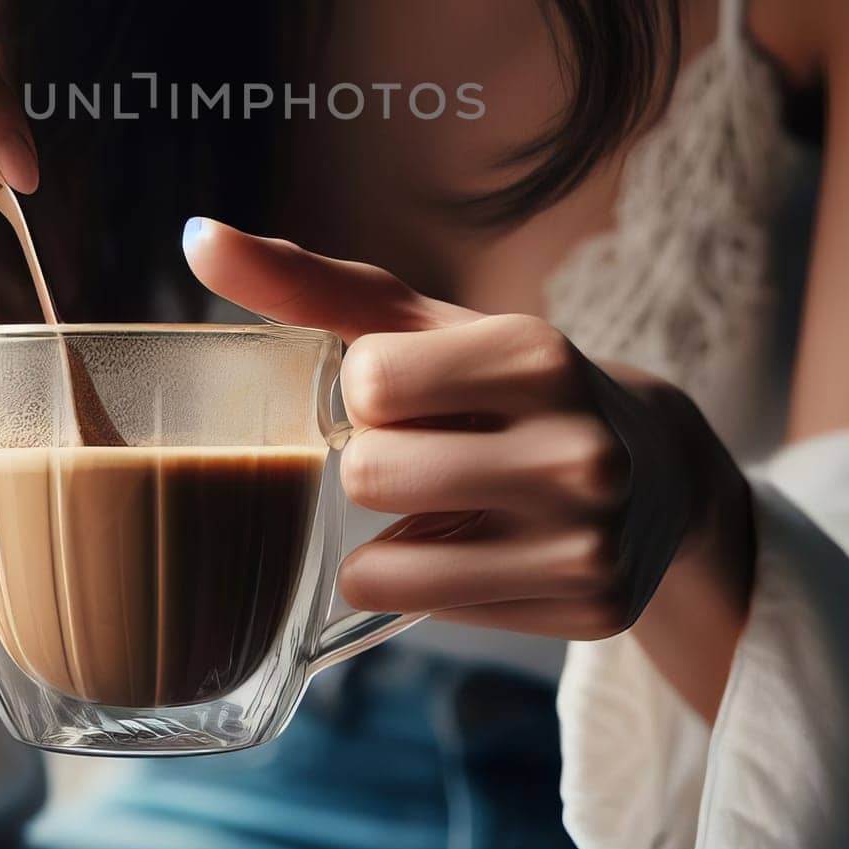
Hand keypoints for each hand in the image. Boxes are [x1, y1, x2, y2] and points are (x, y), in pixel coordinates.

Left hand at [184, 217, 743, 641]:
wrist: (652, 466)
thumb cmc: (504, 381)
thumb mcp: (423, 325)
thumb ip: (308, 283)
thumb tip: (196, 237)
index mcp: (536, 350)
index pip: (367, 385)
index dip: (370, 391)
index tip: (416, 389)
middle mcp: (576, 446)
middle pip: (367, 474)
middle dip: (376, 463)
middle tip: (435, 451)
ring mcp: (589, 540)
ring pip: (378, 564)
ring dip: (386, 535)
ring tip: (450, 503)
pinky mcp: (592, 611)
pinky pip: (422, 610)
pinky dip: (430, 580)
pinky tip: (489, 547)